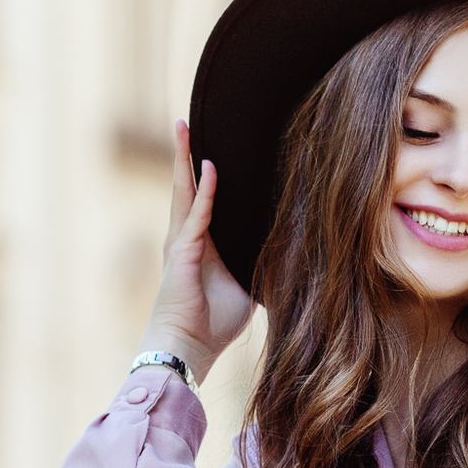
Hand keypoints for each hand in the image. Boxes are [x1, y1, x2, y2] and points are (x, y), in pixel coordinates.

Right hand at [141, 117, 252, 383]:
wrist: (189, 345)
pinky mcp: (182, 252)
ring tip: (182, 128)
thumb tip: (286, 253)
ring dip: (183, 159)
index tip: (209, 146)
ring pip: (183, 191)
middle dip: (184, 153)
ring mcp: (180, 242)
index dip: (203, 173)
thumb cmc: (214, 322)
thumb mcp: (244, 286)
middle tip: (184, 121)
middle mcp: (185, 237)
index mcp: (200, 243)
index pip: (201, 199)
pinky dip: (205, 191)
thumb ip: (256, 263)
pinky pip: (196, 215)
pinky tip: (209, 168)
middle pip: (185, 186)